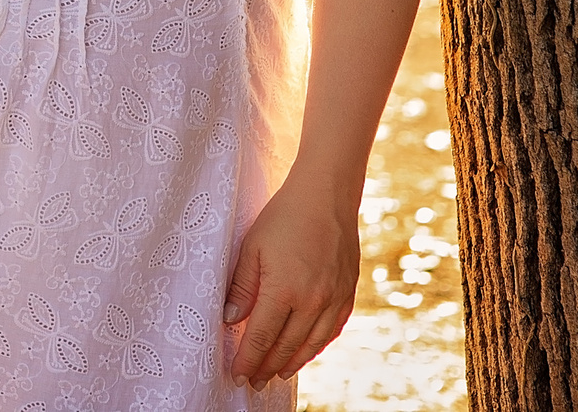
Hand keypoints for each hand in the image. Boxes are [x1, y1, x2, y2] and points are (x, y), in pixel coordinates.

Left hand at [221, 173, 358, 387]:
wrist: (326, 195)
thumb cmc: (283, 217)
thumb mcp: (252, 247)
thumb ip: (242, 287)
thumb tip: (230, 322)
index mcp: (284, 290)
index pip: (261, 338)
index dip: (248, 360)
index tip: (238, 375)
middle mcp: (312, 301)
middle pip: (285, 347)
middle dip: (266, 367)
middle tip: (253, 382)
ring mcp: (334, 299)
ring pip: (311, 345)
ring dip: (292, 363)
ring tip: (276, 374)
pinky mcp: (347, 294)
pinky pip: (332, 331)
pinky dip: (317, 347)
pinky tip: (306, 352)